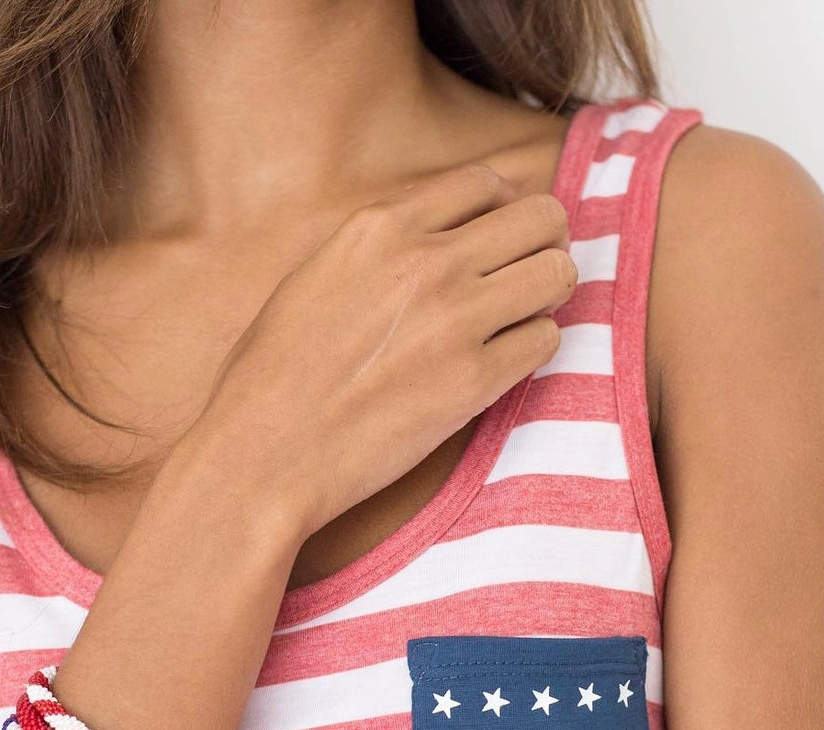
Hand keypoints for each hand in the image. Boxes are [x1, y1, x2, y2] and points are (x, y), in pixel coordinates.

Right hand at [194, 162, 576, 538]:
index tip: (496, 237)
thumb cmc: (272, 375)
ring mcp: (456, 320)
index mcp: (381, 226)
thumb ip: (377, 247)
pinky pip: (545, 340)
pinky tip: (501, 363)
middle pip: (538, 217)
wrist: (266, 451)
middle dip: (543, 242)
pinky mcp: (475, 382)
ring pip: (557, 273)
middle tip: (526, 275)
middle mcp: (428, 261)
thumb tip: (428, 237)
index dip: (502, 208)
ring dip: (546, 294)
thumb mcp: (313, 276)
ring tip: (519, 319)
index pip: (484, 183)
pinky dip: (533, 348)